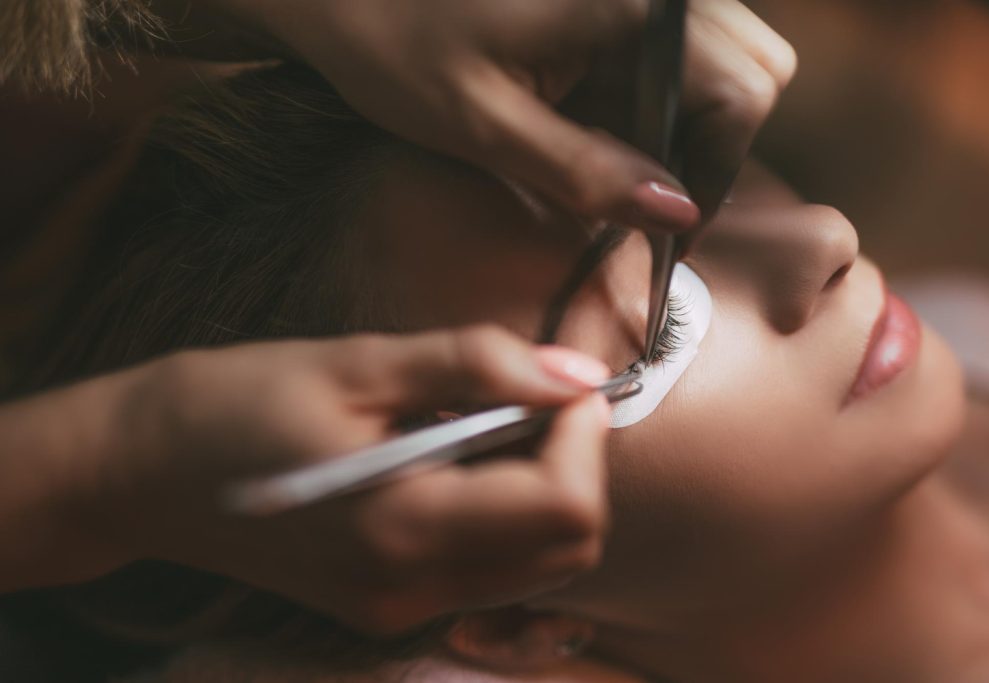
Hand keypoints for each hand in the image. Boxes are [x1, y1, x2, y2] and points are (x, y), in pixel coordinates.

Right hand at [81, 326, 611, 634]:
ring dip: (545, 488)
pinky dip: (504, 513)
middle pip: (568, 546)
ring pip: (538, 564)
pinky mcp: (388, 604)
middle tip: (533, 397)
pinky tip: (456, 460)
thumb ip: (476, 365)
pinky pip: (489, 569)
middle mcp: (410, 587)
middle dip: (576, 463)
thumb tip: (576, 373)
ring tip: (489, 423)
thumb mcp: (357, 362)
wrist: (139, 471)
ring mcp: (399, 607)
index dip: (585, 434)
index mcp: (403, 527)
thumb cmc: (234, 403)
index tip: (562, 379)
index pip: (564, 506)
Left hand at [201, 0, 794, 223]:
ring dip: (678, 124)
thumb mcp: (486, 128)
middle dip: (709, 145)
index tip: (667, 230)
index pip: (741, 91)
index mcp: (631, 4)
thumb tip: (676, 214)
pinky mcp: (616, 0)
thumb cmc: (393, 43)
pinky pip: (672, 53)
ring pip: (721, 60)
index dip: (712, 172)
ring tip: (598, 155)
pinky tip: (587, 120)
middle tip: (635, 194)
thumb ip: (587, 173)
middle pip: (752, 69)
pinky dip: (648, 100)